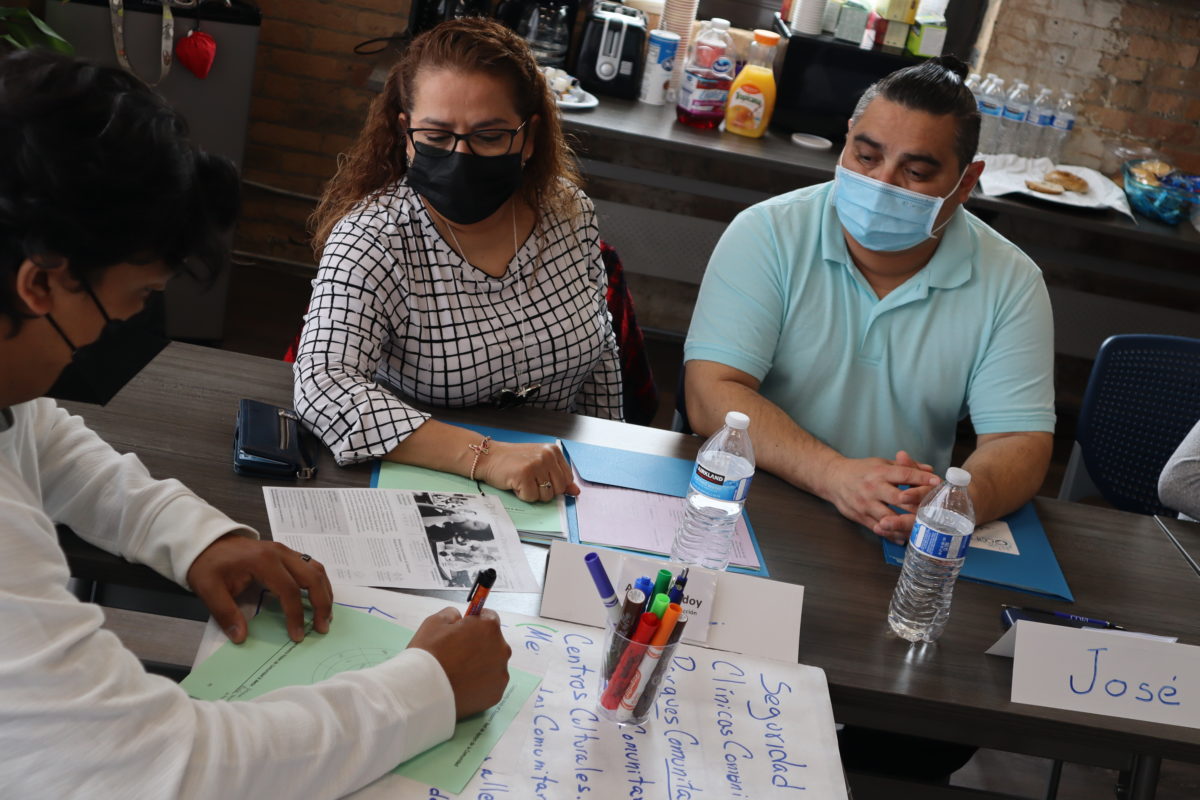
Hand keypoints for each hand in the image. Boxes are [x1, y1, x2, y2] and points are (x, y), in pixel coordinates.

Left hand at [186, 534, 332, 643]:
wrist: (206, 541)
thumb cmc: (208, 564)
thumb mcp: (209, 590)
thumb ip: (226, 613)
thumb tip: (241, 637)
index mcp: (264, 561)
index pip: (290, 590)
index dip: (296, 615)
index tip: (297, 636)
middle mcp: (281, 553)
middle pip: (313, 577)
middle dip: (321, 604)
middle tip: (322, 627)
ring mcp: (285, 551)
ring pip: (316, 569)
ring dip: (325, 592)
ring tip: (325, 615)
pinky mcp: (285, 553)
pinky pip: (310, 566)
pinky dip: (319, 583)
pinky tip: (317, 598)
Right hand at [408, 607, 511, 718]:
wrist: (424, 690)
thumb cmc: (430, 652)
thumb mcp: (435, 622)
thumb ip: (452, 614)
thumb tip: (459, 619)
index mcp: (489, 628)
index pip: (489, 618)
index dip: (475, 623)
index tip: (464, 630)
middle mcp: (501, 649)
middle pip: (493, 643)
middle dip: (479, 645)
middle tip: (458, 654)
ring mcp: (501, 674)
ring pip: (493, 665)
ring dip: (481, 665)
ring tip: (459, 674)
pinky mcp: (496, 694)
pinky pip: (490, 684)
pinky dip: (480, 684)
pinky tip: (463, 687)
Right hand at [477, 441, 579, 501]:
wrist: (489, 457)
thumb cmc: (513, 461)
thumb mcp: (540, 465)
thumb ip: (559, 477)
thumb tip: (576, 492)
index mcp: (554, 451)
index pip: (567, 479)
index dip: (554, 484)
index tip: (540, 479)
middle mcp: (547, 455)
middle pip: (559, 489)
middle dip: (544, 491)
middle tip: (529, 480)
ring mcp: (536, 464)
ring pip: (546, 496)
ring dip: (532, 493)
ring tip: (522, 480)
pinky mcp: (524, 474)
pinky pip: (531, 497)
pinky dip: (522, 495)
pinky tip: (515, 482)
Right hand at [818, 453, 939, 543]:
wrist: (834, 479)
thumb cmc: (862, 471)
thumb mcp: (882, 463)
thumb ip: (906, 467)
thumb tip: (930, 471)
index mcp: (880, 472)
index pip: (904, 474)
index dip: (921, 479)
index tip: (938, 483)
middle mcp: (873, 488)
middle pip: (900, 498)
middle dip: (918, 505)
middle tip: (935, 511)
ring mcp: (866, 504)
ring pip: (890, 517)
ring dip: (906, 524)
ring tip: (922, 529)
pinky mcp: (860, 516)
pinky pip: (879, 528)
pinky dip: (892, 534)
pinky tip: (904, 538)